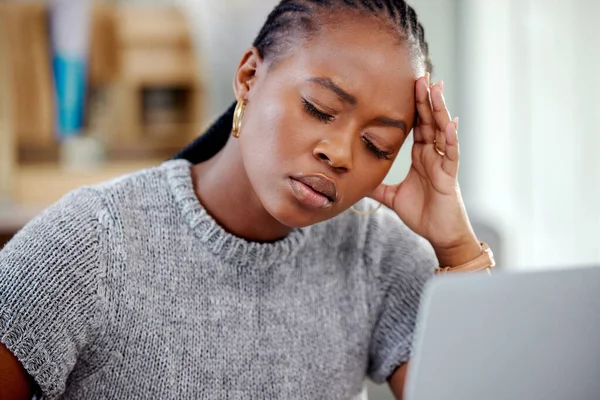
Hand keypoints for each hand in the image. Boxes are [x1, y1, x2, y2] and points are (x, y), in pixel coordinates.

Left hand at [369, 74, 480, 265]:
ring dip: (439, 109)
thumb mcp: (392, 197)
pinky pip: (452, 153)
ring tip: (435, 88)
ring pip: (443, 131)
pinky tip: (450, 122)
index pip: (417, 125)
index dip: (414, 106)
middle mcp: (433, 155)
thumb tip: (358, 182)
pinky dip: (452, 138)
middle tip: (421, 74)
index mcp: (421, 156)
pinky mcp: (450, 176)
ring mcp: (443, 163)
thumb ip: (377, 187)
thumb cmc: (422, 214)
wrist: (439, 235)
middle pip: (429, 121)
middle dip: (425, 98)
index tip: (408, 84)